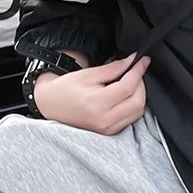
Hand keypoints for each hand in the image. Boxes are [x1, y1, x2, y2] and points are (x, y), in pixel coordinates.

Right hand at [33, 53, 150, 135]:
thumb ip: (113, 68)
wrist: (49, 106)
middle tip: (136, 70)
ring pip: (138, 112)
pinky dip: (134, 105)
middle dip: (141, 83)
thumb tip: (131, 61)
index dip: (138, 71)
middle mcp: (104, 120)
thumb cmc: (65, 89)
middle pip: (138, 101)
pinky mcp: (109, 132)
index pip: (128, 87)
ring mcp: (107, 129)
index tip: (143, 60)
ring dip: (140, 94)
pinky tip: (127, 95)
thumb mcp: (88, 74)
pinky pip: (131, 118)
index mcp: (97, 104)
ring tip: (131, 81)